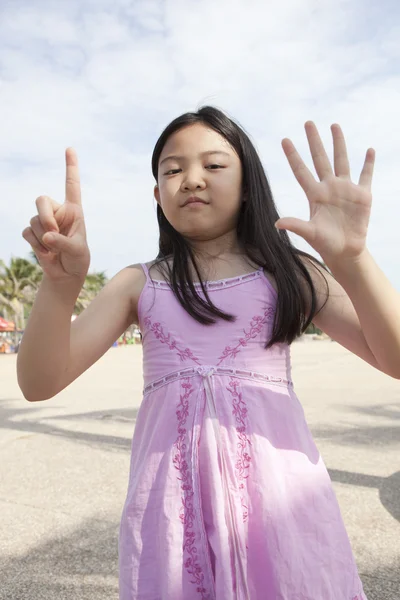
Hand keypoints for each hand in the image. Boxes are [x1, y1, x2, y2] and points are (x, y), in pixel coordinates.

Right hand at [22, 148, 89, 280]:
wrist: (66, 275)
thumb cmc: (77, 259)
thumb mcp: (77, 251)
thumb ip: (64, 242)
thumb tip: (46, 235)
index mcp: (74, 211)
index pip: (71, 185)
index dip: (71, 167)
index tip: (70, 148)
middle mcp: (58, 212)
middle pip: (41, 200)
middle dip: (45, 216)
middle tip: (52, 233)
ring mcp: (44, 222)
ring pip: (34, 220)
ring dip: (43, 238)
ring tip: (54, 250)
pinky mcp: (34, 233)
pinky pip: (27, 233)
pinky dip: (36, 245)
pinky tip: (46, 253)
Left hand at [275, 121, 374, 265]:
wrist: (345, 251)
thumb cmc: (325, 243)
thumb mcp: (310, 233)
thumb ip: (296, 225)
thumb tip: (277, 223)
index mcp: (314, 195)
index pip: (301, 171)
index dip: (293, 156)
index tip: (285, 140)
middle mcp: (329, 188)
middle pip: (320, 159)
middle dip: (314, 141)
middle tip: (308, 123)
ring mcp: (346, 189)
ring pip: (342, 160)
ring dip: (339, 143)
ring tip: (335, 126)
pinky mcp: (362, 195)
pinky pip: (365, 175)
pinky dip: (368, 163)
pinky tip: (369, 150)